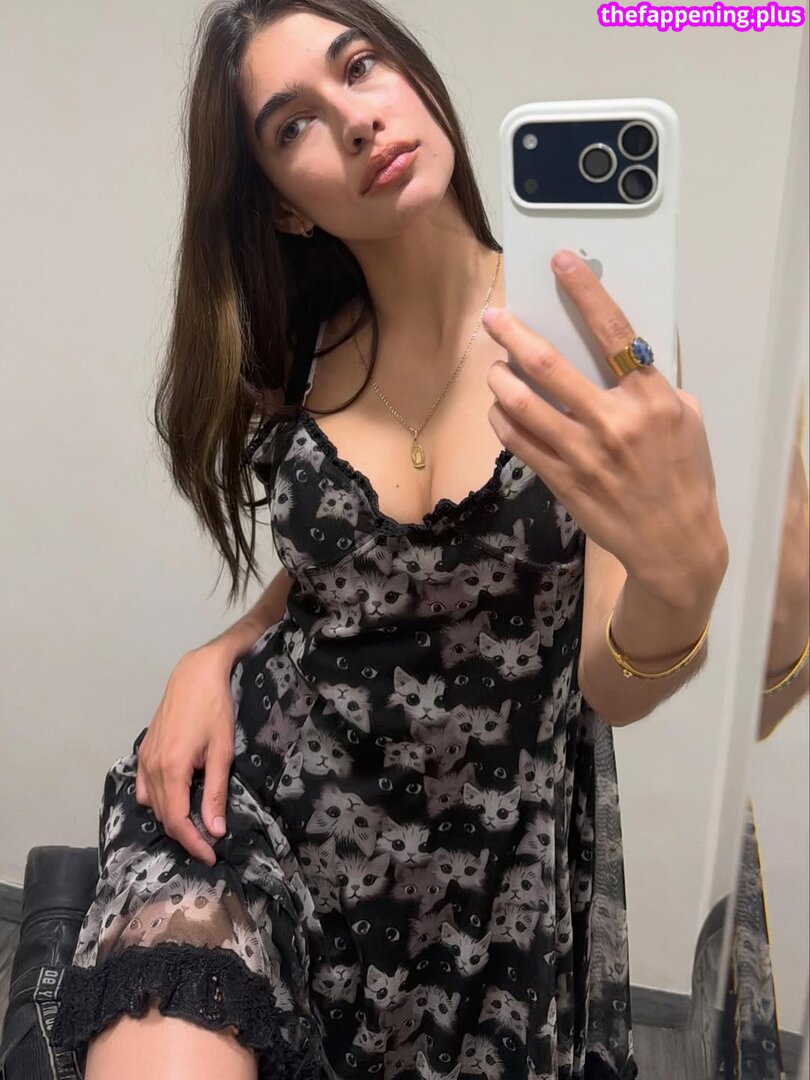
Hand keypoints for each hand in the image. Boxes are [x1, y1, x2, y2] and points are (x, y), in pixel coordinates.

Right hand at [135, 646, 235, 865]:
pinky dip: (157, 800)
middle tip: (208, 842)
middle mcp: (150, 768)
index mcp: (170, 770)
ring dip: (171, 817)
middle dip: (184, 833)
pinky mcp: (143, 751)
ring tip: (195, 823)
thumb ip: (215, 792)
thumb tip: (214, 830)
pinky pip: (143, 787)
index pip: (176, 821)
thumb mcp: (222, 752)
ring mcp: (143, 759)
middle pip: (163, 815)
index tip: (210, 856)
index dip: (192, 844)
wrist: (195, 674)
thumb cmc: (214, 709)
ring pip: (151, 803)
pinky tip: (175, 798)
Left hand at [482, 249, 727, 606]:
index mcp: (650, 399)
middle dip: (513, 334)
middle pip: (549, 365)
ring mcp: (581, 453)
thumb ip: (651, 386)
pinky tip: (499, 409)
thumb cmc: (684, 476)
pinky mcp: (560, 479)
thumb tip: (616, 356)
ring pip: (521, 404)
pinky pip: (517, 441)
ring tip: (493, 368)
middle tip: (494, 318)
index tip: (561, 262)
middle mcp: (612, 422)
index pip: (613, 332)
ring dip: (499, 379)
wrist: (673, 543)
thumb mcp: (686, 421)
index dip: (585, 291)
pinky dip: (502, 419)